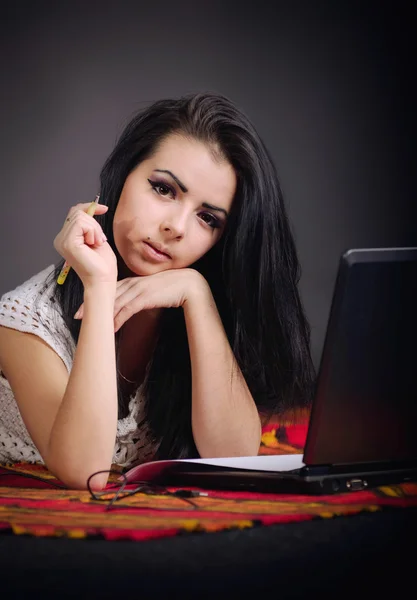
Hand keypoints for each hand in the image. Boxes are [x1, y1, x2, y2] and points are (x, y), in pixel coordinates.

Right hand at [53, 202, 116, 285]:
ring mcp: (62, 241)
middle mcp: (60, 239)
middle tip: (100, 241)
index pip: (74, 213)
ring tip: (96, 244)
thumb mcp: (97, 238)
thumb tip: (93, 207)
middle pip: (77, 212)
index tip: (104, 209)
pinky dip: (93, 231)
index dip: (89, 207)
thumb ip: (90, 225)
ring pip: (80, 217)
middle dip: (94, 224)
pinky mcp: (67, 242)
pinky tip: (94, 244)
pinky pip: (81, 223)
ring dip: (95, 229)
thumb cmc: (102, 265)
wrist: (103, 281)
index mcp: (66, 238)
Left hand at [74, 268, 209, 330]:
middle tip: (77, 315)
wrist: (190, 285)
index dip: (96, 297)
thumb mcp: (153, 289)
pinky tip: (111, 327)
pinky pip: (127, 309)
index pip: (110, 289)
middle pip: (107, 294)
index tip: (84, 306)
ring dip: (101, 314)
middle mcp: (133, 283)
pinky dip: (117, 319)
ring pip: (115, 302)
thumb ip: (142, 294)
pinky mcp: (145, 297)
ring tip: (89, 323)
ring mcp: (139, 289)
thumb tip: (134, 303)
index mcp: (134, 280)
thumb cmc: (174, 288)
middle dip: (92, 305)